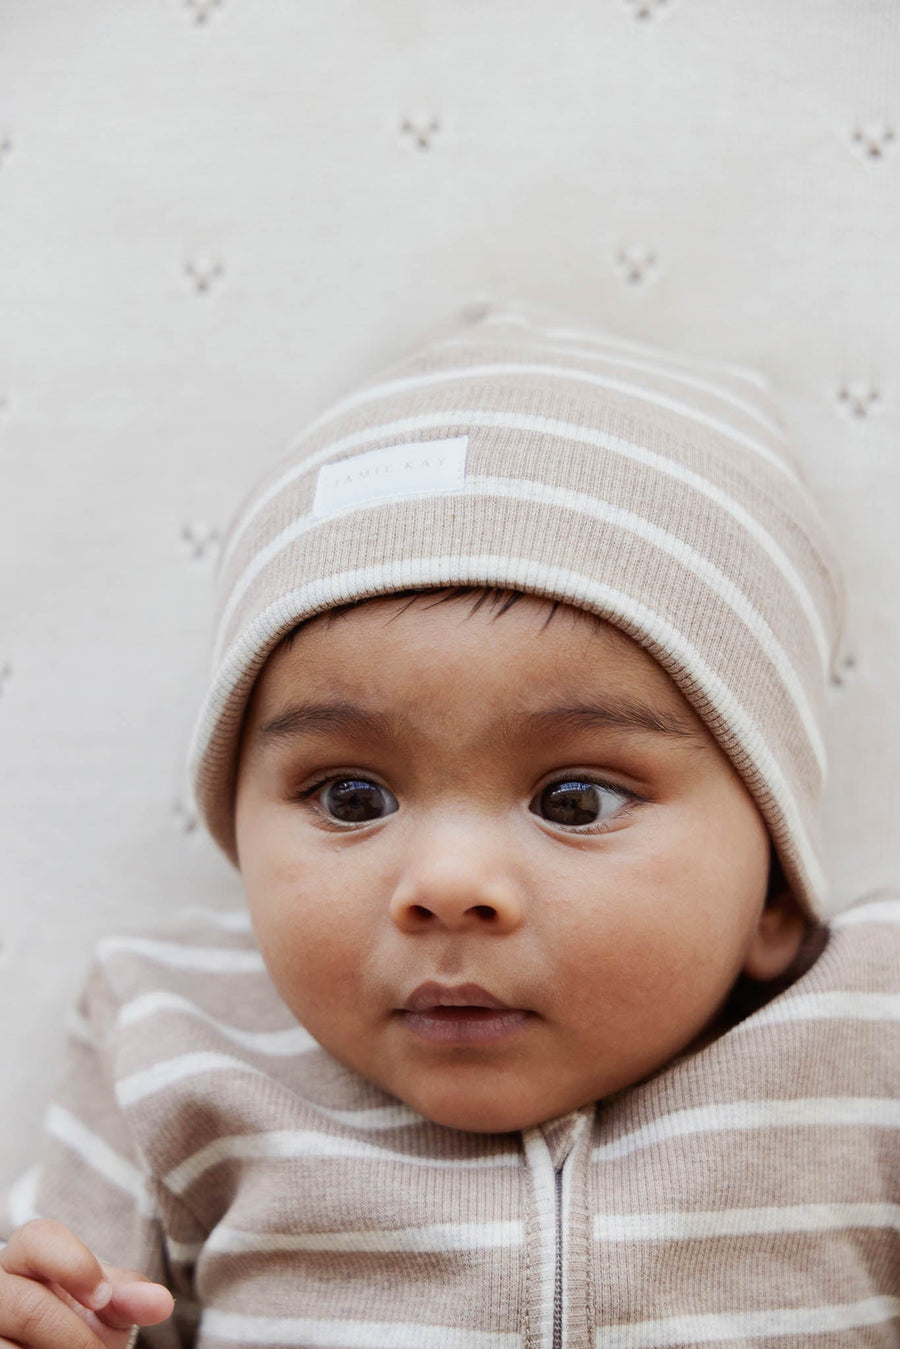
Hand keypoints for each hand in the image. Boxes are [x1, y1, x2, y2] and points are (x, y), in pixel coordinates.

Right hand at [0, 1218, 173, 1347]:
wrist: (58, 1348)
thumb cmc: (82, 1320)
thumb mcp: (107, 1304)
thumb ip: (128, 1296)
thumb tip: (161, 1302)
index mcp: (27, 1257)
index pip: (37, 1239)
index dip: (73, 1265)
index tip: (102, 1297)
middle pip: (28, 1307)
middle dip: (74, 1338)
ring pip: (8, 1348)